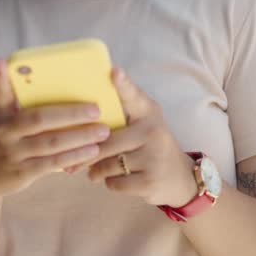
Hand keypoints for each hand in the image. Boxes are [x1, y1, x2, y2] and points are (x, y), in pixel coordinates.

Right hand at [0, 59, 112, 200]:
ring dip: (80, 136)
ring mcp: (12, 153)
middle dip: (71, 113)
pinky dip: (74, 156)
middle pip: (40, 118)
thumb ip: (22, 107)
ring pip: (51, 143)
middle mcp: (4, 131)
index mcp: (0, 113)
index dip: (0, 78)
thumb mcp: (4, 121)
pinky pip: (53, 163)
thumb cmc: (3, 141)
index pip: (0, 93)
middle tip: (96, 109)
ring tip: (103, 131)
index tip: (2, 61)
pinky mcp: (21, 172)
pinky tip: (91, 151)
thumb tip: (61, 89)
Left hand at [87, 67, 197, 207]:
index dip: (123, 84)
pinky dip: (110, 183)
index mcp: (147, 112)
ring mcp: (154, 156)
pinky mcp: (151, 181)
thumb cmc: (147, 147)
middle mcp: (153, 131)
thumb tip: (78, 121)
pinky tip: (117, 179)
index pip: (132, 95)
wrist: (180, 178)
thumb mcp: (141, 125)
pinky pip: (114, 182)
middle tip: (76, 160)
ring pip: (107, 164)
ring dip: (97, 170)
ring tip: (98, 170)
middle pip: (106, 141)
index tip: (114, 72)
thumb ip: (117, 116)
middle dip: (88, 153)